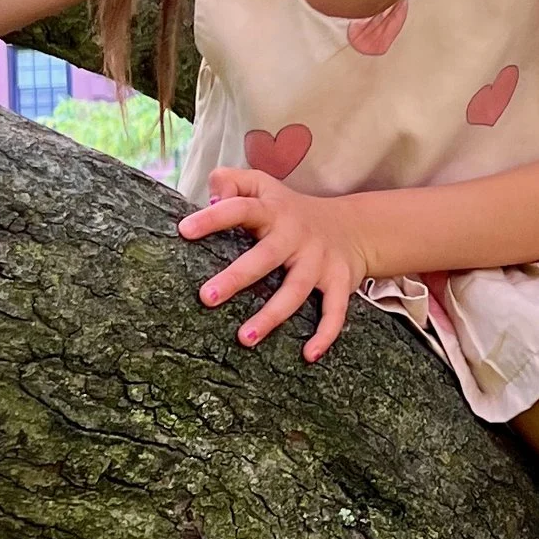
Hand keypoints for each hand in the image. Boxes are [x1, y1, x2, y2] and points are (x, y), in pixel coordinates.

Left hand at [179, 166, 371, 356]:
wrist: (354, 226)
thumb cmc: (291, 211)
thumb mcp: (263, 187)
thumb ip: (233, 182)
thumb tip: (212, 197)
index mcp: (273, 212)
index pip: (241, 209)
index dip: (213, 218)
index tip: (184, 231)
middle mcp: (296, 236)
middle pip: (265, 257)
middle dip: (237, 277)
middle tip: (207, 298)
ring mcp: (319, 261)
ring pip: (295, 290)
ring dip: (272, 316)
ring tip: (243, 338)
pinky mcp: (340, 282)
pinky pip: (336, 311)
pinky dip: (326, 334)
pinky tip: (308, 355)